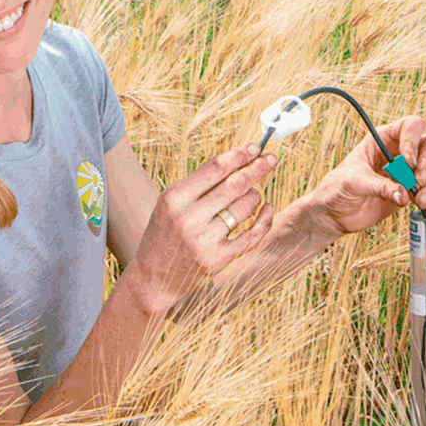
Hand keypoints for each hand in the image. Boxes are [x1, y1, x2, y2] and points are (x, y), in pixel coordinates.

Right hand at [129, 143, 276, 314]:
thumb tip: (237, 161)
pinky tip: (268, 209)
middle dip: (257, 169)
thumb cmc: (164, 233)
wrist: (154, 278)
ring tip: (254, 193)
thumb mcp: (170, 204)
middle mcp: (188, 218)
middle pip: (234, 185)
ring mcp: (204, 240)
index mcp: (174, 198)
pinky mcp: (219, 259)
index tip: (255, 147)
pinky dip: (264, 219)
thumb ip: (198, 185)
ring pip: (244, 207)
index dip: (239, 155)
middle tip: (271, 159)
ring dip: (255, 195)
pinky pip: (252, 235)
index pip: (215, 168)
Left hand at [310, 115, 425, 239]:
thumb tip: (404, 195)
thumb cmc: (337, 188)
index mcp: (382, 139)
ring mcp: (407, 171)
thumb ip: (380, 186)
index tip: (408, 162)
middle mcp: (399, 152)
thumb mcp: (354, 182)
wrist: (335, 213)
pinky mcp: (410, 190)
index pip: (410, 126)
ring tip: (419, 201)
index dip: (413, 140)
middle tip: (418, 180)